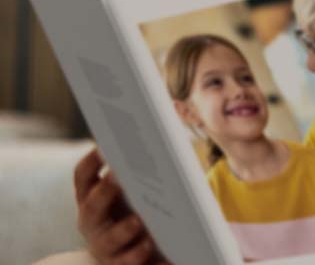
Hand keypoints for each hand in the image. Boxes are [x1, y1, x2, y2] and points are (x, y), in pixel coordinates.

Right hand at [74, 148, 168, 264]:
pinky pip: (126, 262)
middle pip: (92, 206)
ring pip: (109, 239)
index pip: (83, 176)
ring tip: (138, 220)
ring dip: (123, 229)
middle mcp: (91, 221)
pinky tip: (150, 245)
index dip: (91, 161)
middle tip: (118, 177)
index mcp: (93, 196)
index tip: (104, 145)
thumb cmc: (139, 207)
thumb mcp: (134, 188)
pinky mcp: (120, 264)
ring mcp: (103, 245)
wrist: (138, 249)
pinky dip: (137, 254)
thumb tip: (167, 127)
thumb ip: (141, 166)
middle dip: (105, 191)